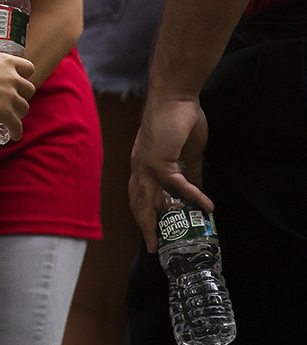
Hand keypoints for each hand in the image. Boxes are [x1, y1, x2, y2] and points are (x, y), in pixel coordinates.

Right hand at [0, 52, 35, 138]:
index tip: (18, 78)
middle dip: (22, 94)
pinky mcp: (6, 113)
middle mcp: (11, 78)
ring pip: (25, 107)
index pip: (28, 67)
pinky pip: (17, 125)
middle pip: (29, 89)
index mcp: (5, 62)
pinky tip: (14, 135)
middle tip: (13, 98)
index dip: (24, 74)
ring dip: (19, 112)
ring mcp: (10, 96)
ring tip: (11, 115)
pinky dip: (16, 131)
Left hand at [131, 94, 210, 250]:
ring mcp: (147, 165)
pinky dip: (192, 197)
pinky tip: (207, 208)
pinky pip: (178, 185)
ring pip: (147, 201)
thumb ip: (190, 172)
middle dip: (144, 226)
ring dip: (153, 224)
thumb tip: (197, 191)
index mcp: (143, 164)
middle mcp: (139, 167)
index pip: (140, 194)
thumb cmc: (179, 120)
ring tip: (161, 243)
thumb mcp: (187, 152)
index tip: (151, 230)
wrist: (174, 97)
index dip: (143, 212)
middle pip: (138, 203)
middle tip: (152, 247)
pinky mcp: (160, 160)